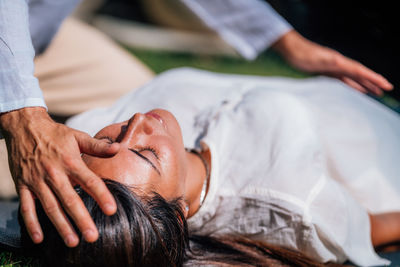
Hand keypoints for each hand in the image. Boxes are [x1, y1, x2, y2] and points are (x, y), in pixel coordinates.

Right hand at [0, 107, 119, 246]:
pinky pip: (26, 207)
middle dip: (82, 219)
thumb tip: (118, 149)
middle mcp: (54, 173)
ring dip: (61, 226)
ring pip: (50, 207)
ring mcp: (37, 181)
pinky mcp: (23, 185)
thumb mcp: (77, 136)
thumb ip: (98, 146)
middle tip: (92, 236)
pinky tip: (39, 239)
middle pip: (70, 199)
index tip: (111, 210)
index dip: (101, 196)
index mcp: (70, 161)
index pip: (89, 181)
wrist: (24, 126)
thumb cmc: (55, 134)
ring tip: (73, 242)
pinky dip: (31, 223)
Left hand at [272, 30, 392, 95]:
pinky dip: (350, 85)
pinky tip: (353, 89)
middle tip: (384, 91)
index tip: (386, 85)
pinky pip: (341, 79)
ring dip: (363, 84)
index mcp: (340, 61)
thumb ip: (335, 63)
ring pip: (352, 77)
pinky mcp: (325, 71)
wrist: (291, 50)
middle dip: (372, 82)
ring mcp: (332, 67)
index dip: (374, 78)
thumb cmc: (304, 54)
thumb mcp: (321, 60)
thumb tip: (349, 66)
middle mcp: (339, 63)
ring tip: (374, 92)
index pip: (361, 71)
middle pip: (359, 74)